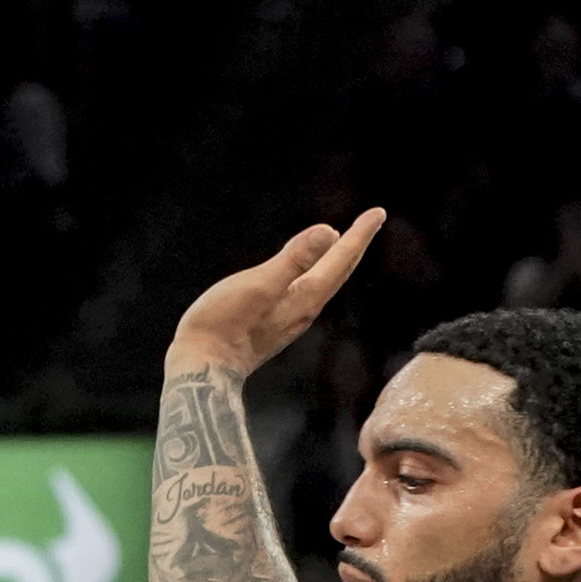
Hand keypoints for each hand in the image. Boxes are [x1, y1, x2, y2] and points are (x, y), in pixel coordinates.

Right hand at [165, 210, 385, 379]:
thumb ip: (293, 259)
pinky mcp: (274, 324)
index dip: (359, 235)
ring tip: (344, 243)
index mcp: (305, 296)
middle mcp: (304, 309)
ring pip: (324, 283)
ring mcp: (289, 319)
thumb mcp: (258, 285)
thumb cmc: (223, 326)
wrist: (202, 369)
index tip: (378, 212)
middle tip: (372, 221)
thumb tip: (330, 232)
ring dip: (337, 261)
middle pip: (337, 272)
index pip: (340, 259)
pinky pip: (306, 291)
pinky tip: (306, 274)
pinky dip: (315, 274)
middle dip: (355, 245)